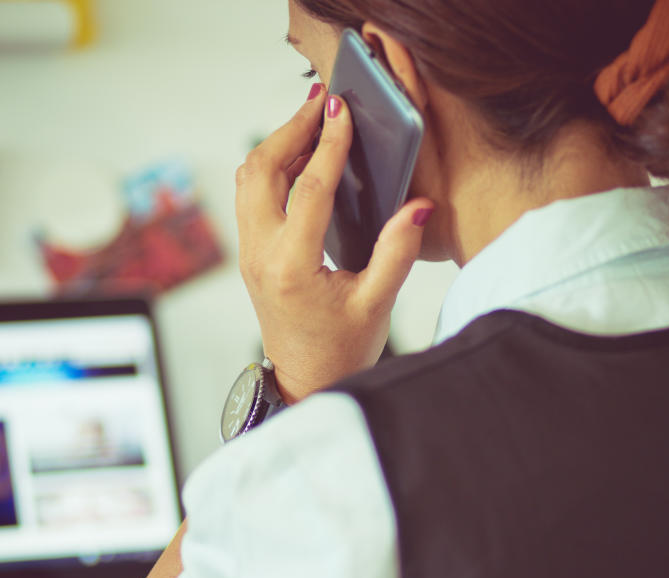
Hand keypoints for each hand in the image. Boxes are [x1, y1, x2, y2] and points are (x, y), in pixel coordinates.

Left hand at [235, 85, 433, 403]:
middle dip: (291, 129)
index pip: (309, 189)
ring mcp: (249, 253)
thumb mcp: (378, 304)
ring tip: (314, 121)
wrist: (305, 383)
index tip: (342, 111)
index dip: (328, 144)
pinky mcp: (251, 253)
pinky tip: (302, 156)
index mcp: (293, 267)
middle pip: (261, 169)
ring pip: (250, 178)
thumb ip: (397, 251)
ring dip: (278, 144)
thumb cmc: (342, 351)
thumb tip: (419, 206)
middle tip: (324, 103)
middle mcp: (261, 255)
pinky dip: (272, 166)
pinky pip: (251, 194)